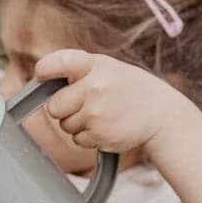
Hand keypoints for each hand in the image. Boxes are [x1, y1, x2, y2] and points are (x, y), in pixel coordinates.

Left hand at [35, 50, 182, 155]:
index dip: (46, 69)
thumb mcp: (107, 68)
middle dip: (64, 109)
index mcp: (94, 65)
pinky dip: (88, 138)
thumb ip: (77, 71)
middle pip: (54, 106)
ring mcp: (96, 113)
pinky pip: (77, 140)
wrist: (161, 114)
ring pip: (65, 125)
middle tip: (85, 104)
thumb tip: (40, 78)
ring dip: (77, 124)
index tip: (41, 74)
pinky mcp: (99, 135)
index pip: (61, 62)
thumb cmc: (129, 89)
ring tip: (101, 115)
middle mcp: (94, 87)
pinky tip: (106, 127)